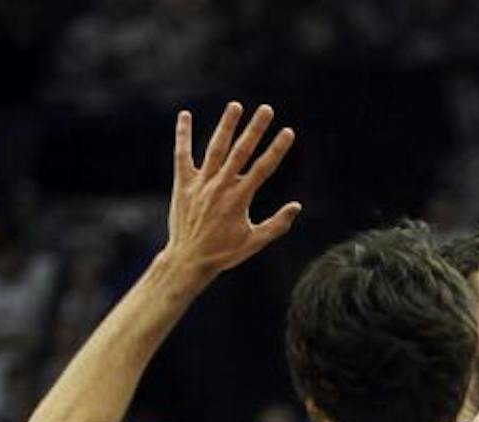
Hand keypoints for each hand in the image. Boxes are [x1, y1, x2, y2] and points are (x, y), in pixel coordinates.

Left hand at [163, 102, 299, 281]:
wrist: (190, 259)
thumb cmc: (225, 253)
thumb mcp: (256, 242)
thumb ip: (277, 224)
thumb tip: (296, 206)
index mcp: (240, 198)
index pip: (264, 168)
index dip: (278, 149)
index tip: (288, 131)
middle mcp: (221, 186)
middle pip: (241, 151)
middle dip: (255, 129)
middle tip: (266, 109)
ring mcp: (201, 183)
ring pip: (215, 148)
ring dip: (226, 125)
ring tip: (236, 106)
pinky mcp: (183, 183)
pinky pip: (182, 154)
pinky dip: (183, 134)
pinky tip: (184, 114)